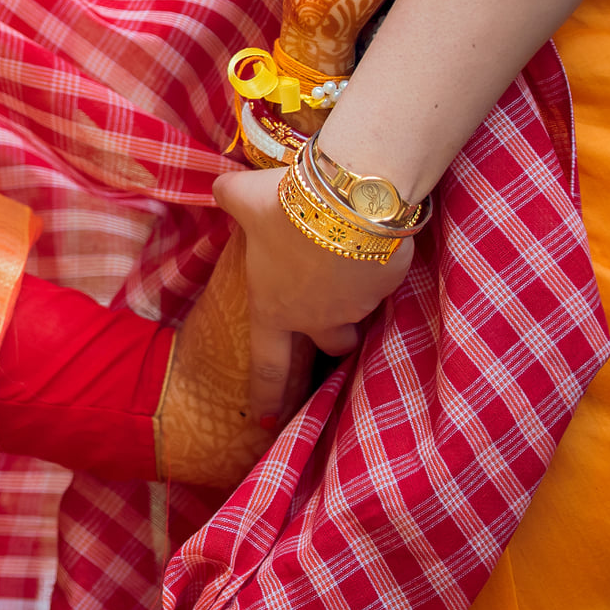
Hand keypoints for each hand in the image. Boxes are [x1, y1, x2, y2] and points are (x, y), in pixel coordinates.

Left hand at [214, 166, 411, 418]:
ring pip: (360, 310)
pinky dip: (375, 264)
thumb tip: (221, 190)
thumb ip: (228, 198)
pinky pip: (382, 280)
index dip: (267, 393)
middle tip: (337, 322)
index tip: (265, 418)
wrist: (347, 200)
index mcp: (274, 309)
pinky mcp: (388, 285)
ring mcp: (357, 305)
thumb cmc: (284, 206)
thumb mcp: (242, 197)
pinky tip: (371, 238)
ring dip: (356, 295)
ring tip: (353, 259)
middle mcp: (316, 318)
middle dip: (335, 340)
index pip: (268, 365)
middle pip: (331, 344)